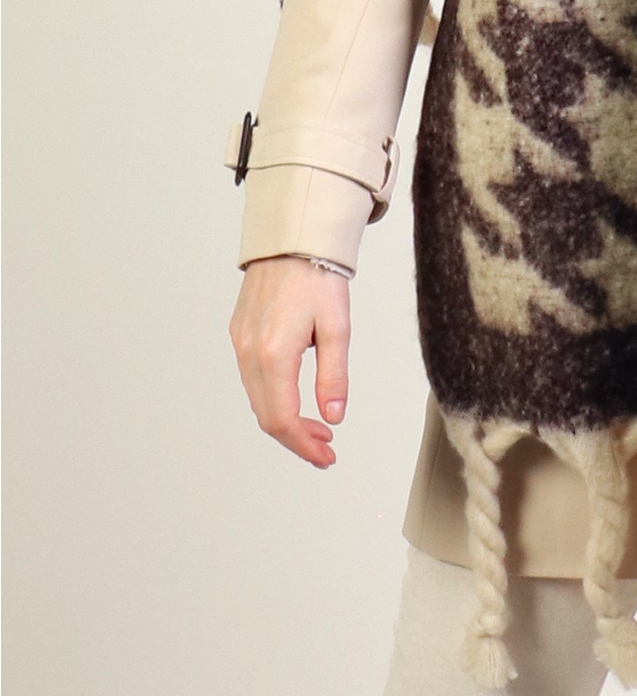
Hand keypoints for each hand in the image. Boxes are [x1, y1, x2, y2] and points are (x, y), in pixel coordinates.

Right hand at [229, 257, 350, 467]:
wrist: (292, 238)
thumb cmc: (318, 275)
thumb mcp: (337, 327)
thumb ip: (334, 375)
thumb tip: (334, 415)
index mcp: (274, 353)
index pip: (282, 418)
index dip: (303, 445)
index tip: (326, 456)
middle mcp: (249, 352)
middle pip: (266, 415)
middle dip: (296, 438)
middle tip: (326, 447)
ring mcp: (240, 342)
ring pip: (258, 398)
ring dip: (285, 419)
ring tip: (317, 426)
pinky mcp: (239, 333)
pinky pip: (252, 378)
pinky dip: (273, 396)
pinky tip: (295, 397)